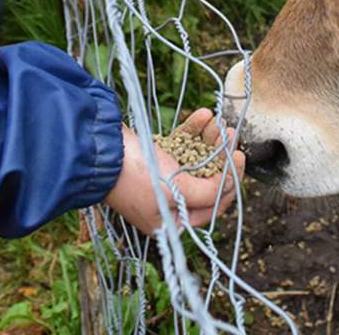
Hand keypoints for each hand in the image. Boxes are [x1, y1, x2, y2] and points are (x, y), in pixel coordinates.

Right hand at [103, 109, 243, 232]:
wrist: (100, 150)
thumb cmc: (136, 176)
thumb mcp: (178, 190)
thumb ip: (209, 192)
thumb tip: (230, 184)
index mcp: (172, 222)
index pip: (214, 206)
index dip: (230, 181)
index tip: (238, 156)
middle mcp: (168, 204)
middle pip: (206, 180)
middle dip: (220, 154)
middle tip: (230, 134)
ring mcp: (161, 180)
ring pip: (195, 159)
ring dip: (208, 139)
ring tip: (217, 122)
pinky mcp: (154, 158)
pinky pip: (180, 146)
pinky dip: (192, 131)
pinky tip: (201, 115)